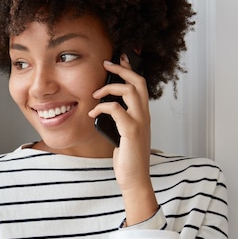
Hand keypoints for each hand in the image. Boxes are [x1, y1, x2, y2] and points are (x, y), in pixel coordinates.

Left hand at [88, 54, 157, 225]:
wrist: (134, 179)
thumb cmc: (127, 159)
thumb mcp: (122, 136)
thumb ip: (119, 122)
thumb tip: (105, 111)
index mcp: (142, 115)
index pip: (140, 85)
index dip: (131, 69)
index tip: (119, 59)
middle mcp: (144, 116)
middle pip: (138, 82)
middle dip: (122, 69)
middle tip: (106, 63)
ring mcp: (140, 123)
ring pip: (130, 91)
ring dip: (110, 88)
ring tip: (94, 94)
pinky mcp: (132, 132)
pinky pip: (117, 110)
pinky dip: (102, 108)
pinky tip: (92, 115)